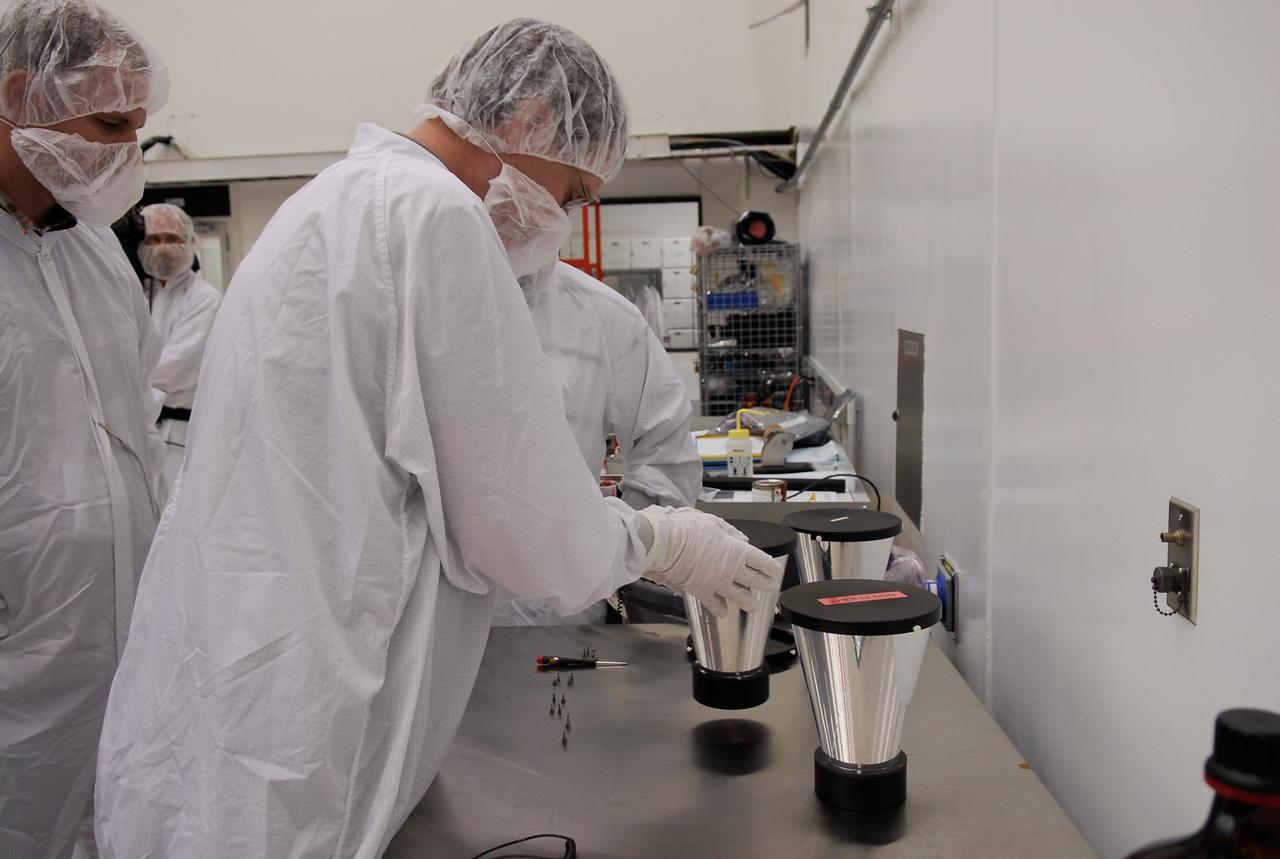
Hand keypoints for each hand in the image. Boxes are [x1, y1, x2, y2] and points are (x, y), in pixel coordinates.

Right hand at [637, 507, 782, 616]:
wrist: (666, 544)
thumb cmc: (686, 529)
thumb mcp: (712, 522)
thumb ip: (730, 532)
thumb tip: (743, 540)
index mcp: (736, 550)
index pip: (761, 560)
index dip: (771, 567)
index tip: (776, 571)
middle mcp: (731, 569)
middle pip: (754, 579)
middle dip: (765, 584)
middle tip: (771, 588)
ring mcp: (717, 582)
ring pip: (738, 595)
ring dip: (748, 601)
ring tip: (754, 606)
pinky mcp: (701, 591)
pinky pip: (713, 603)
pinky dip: (719, 608)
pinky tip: (723, 612)